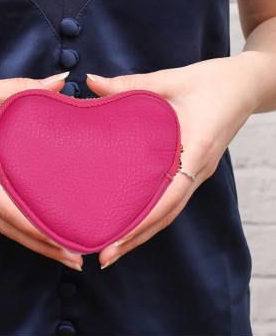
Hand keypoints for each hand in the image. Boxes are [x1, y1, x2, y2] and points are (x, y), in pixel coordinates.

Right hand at [0, 71, 82, 270]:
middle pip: (5, 226)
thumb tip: (61, 81)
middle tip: (76, 257)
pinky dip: (9, 224)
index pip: (7, 207)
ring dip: (27, 238)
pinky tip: (28, 226)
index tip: (67, 241)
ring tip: (59, 248)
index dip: (39, 228)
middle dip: (41, 244)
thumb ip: (19, 88)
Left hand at [86, 53, 258, 269]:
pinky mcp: (194, 168)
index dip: (143, 221)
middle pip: (167, 214)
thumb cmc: (212, 81)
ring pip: (170, 211)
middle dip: (136, 238)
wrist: (245, 85)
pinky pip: (173, 197)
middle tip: (104, 256)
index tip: (116, 239)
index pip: (169, 195)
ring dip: (143, 231)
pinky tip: (132, 220)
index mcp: (195, 148)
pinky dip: (152, 214)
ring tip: (112, 248)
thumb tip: (90, 81)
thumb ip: (130, 84)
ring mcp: (198, 171)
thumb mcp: (170, 79)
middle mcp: (198, 168)